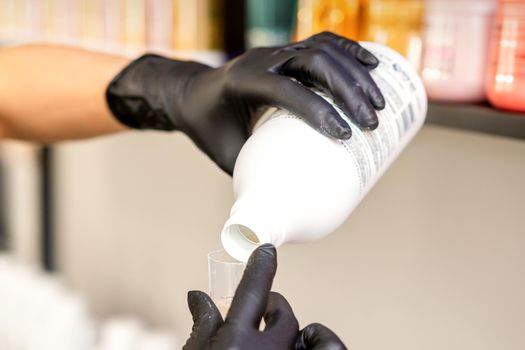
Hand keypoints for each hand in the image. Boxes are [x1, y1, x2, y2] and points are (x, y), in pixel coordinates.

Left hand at [107, 32, 384, 174]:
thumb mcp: (225, 155)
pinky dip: (350, 51)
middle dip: (348, 90)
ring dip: (356, 73)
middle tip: (371, 122)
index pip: (284, 89)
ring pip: (323, 50)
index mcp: (241, 81)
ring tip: (379, 103)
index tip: (345, 135)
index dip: (317, 109)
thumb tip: (282, 213)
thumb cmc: (208, 127)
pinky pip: (323, 44)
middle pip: (313, 62)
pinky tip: (371, 66)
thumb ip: (253, 178)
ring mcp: (276, 52)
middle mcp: (260, 60)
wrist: (192, 94)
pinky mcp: (287, 53)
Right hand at [183, 244, 347, 349]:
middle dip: (273, 307)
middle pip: (283, 313)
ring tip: (294, 334)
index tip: (267, 250)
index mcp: (234, 343)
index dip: (261, 266)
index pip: (253, 291)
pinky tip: (310, 345)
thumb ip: (201, 327)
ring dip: (303, 330)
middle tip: (264, 312)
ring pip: (312, 335)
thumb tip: (199, 296)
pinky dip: (323, 343)